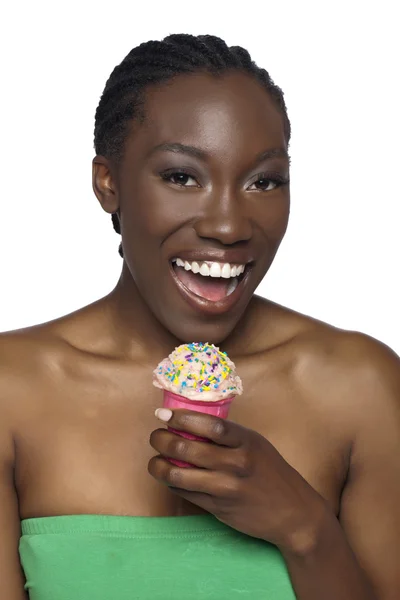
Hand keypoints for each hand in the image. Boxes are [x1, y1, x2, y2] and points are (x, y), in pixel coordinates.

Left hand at [148, 408, 328, 551]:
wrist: (293, 513)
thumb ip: (229, 436)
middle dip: (163, 440)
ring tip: (155, 460)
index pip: (210, 426)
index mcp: (247, 442)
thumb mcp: (256, 445)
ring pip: (180, 476)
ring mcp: (227, 488)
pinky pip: (186, 494)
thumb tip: (190, 423)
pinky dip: (172, 484)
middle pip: (188, 450)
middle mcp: (237, 464)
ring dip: (159, 466)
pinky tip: (167, 477)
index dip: (182, 418)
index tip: (164, 415)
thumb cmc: (272, 473)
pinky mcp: (219, 509)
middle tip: (155, 436)